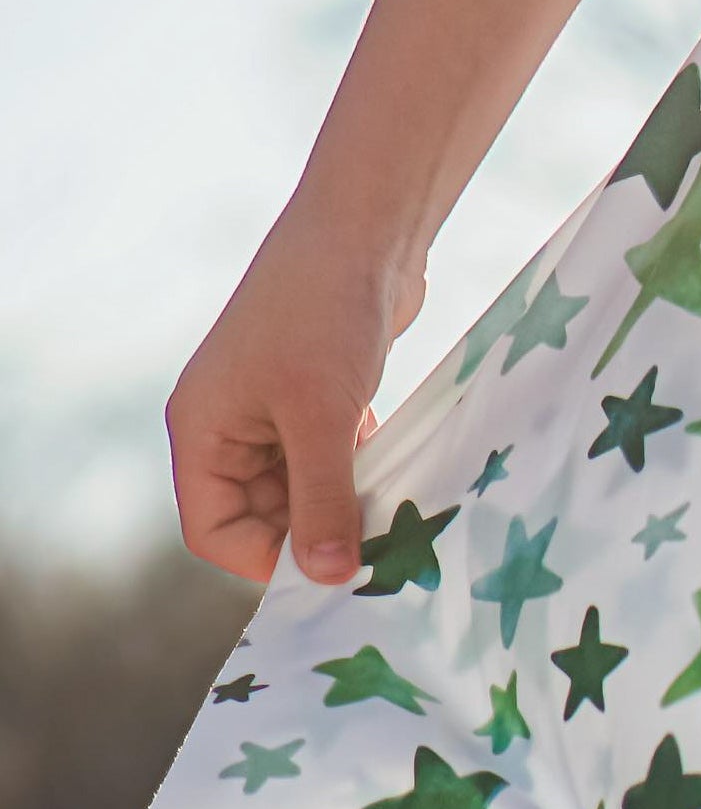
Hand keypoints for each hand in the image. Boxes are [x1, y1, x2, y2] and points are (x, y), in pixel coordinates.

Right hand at [167, 216, 426, 589]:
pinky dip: (358, 476)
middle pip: (261, 520)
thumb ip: (322, 502)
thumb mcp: (321, 418)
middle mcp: (228, 426)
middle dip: (313, 536)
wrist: (365, 229)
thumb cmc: (324, 313)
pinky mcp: (314, 402)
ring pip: (301, 495)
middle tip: (375, 547)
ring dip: (342, 507)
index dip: (266, 561)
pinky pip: (329, 465)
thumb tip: (328, 578)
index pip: (213, 532)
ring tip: (388, 507)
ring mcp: (270, 414)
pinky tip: (390, 467)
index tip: (330, 569)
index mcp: (202, 430)